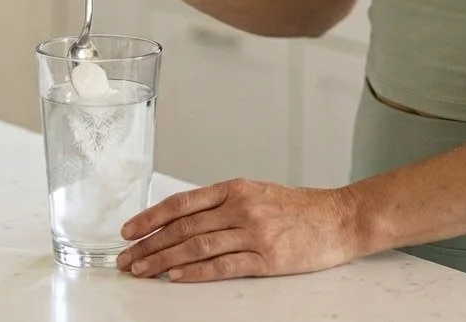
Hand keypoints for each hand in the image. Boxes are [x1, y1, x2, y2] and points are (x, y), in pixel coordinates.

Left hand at [115, 178, 358, 282]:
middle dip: (149, 244)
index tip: (128, 230)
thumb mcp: (258, 194)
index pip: (182, 202)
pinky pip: (224, 265)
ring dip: (163, 259)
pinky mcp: (268, 258)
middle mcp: (241, 207)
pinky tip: (176, 276)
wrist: (340, 218)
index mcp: (236, 189)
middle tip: (125, 259)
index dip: (151, 217)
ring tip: (141, 271)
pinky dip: (196, 271)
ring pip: (197, 245)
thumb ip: (224, 205)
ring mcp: (254, 232)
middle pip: (184, 226)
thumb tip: (183, 221)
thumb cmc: (300, 208)